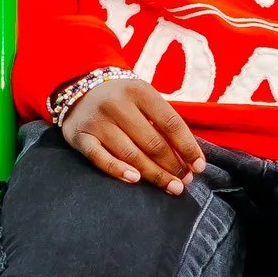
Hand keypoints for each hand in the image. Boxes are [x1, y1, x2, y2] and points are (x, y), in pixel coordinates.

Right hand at [60, 73, 205, 194]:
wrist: (79, 89)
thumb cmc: (123, 100)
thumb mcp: (143, 99)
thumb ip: (163, 123)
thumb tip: (190, 160)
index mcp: (139, 91)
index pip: (171, 123)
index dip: (188, 147)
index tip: (199, 167)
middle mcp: (117, 104)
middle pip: (153, 142)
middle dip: (173, 165)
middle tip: (185, 181)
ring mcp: (97, 121)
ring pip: (130, 154)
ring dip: (154, 174)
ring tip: (172, 187)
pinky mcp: (81, 137)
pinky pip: (100, 158)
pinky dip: (118, 170)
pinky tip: (135, 180)